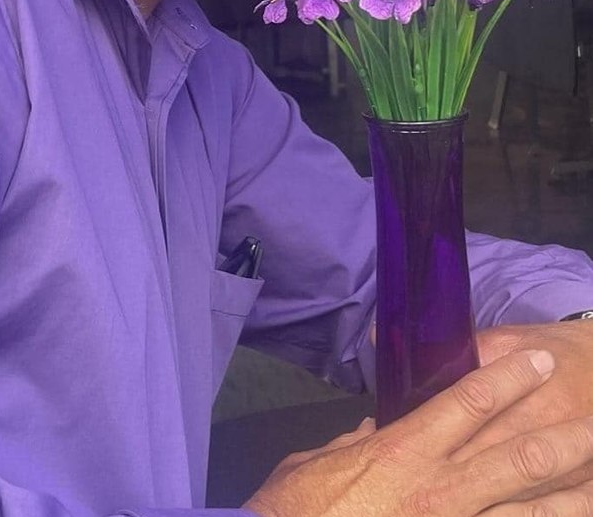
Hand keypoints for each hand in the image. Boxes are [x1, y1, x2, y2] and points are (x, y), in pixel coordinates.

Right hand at [246, 349, 592, 515]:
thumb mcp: (315, 462)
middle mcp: (441, 489)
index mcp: (404, 450)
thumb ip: (352, 443)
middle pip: (520, 455)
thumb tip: (373, 430)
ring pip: (531, 510)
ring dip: (573, 495)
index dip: (509, 377)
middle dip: (565, 435)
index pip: (468, 401)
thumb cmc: (296, 510)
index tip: (536, 359)